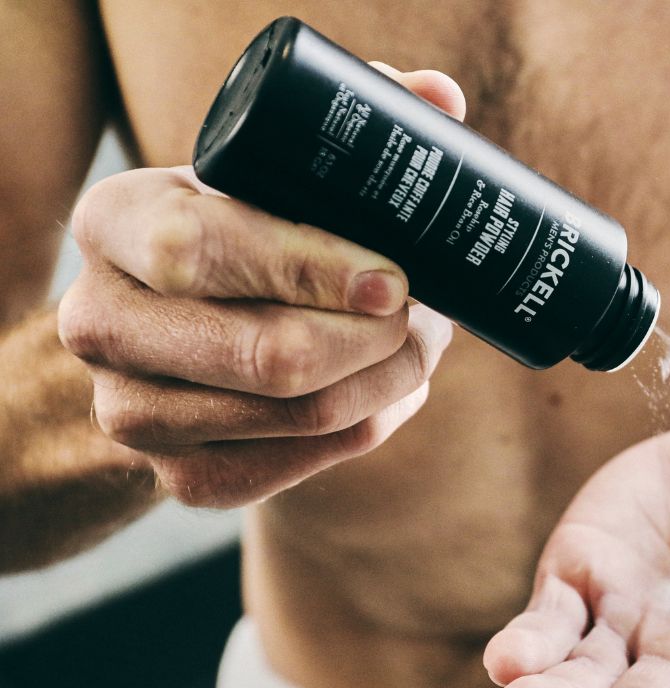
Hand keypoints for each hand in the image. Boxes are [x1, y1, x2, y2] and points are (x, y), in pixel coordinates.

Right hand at [57, 68, 464, 507]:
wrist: (182, 340)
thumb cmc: (244, 234)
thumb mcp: (267, 172)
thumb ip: (346, 130)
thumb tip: (440, 97)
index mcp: (114, 222)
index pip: (203, 250)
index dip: (312, 267)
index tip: (395, 277)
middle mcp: (99, 321)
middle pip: (269, 354)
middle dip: (378, 338)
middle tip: (429, 313)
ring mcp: (134, 412)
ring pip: (303, 416)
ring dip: (391, 380)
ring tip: (421, 342)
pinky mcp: (184, 477)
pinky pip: (308, 463)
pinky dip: (371, 423)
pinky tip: (391, 390)